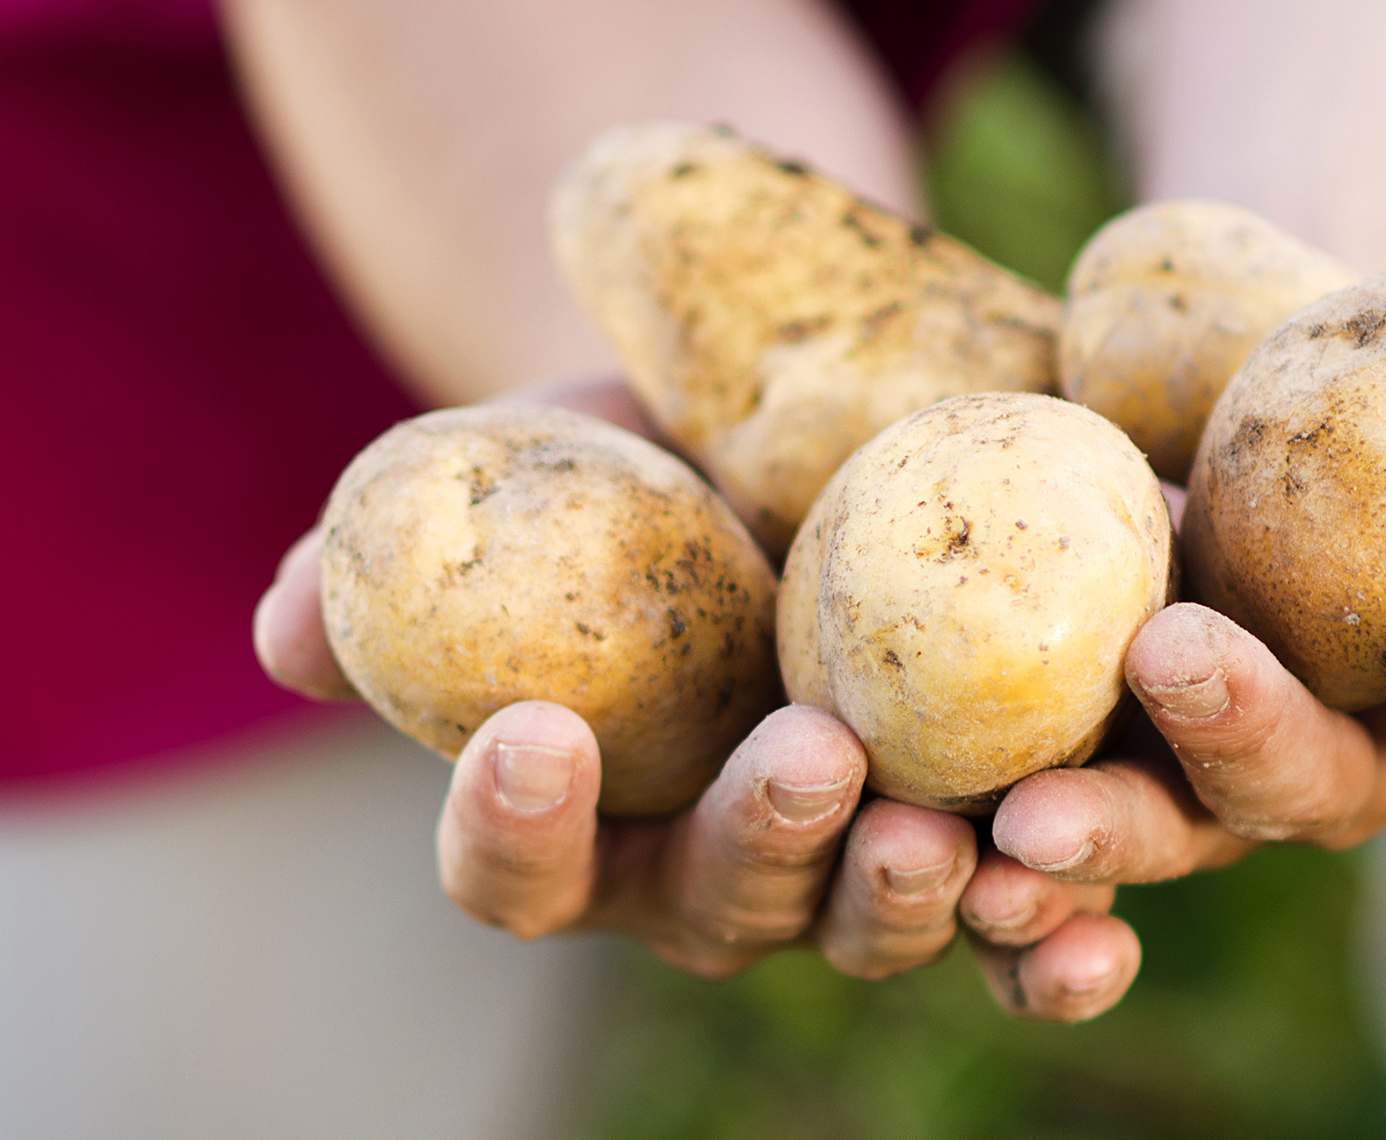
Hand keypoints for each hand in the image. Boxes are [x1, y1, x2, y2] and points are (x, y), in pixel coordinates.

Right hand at [253, 377, 1132, 1018]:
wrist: (792, 428)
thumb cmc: (629, 465)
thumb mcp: (522, 479)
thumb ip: (402, 557)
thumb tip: (282, 625)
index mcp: (594, 821)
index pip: (523, 871)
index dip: (514, 827)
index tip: (533, 730)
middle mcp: (725, 871)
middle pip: (724, 912)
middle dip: (758, 848)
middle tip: (800, 762)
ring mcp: (858, 865)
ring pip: (873, 928)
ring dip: (906, 899)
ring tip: (944, 837)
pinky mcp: (992, 834)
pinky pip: (1023, 929)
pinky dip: (1056, 949)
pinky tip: (1093, 933)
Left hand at [980, 341, 1385, 1010]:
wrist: (1317, 395)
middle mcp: (1336, 761)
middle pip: (1297, 786)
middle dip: (1244, 738)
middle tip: (1178, 662)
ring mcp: (1203, 760)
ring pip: (1156, 823)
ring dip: (1094, 826)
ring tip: (1023, 817)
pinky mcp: (1096, 731)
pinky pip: (1043, 798)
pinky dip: (988, 829)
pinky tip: (929, 821)